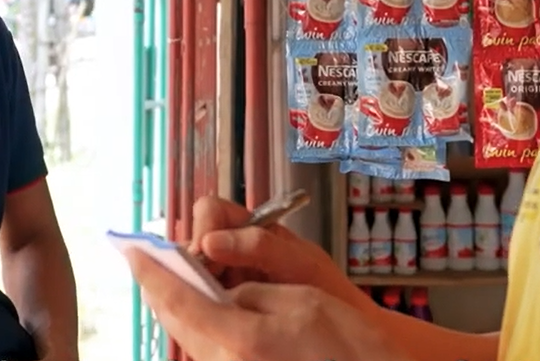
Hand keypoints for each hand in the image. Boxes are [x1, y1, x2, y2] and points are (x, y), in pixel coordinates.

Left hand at [128, 251, 410, 360]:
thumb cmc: (349, 347)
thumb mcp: (300, 299)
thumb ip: (250, 292)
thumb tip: (222, 292)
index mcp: (237, 337)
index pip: (176, 298)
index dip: (150, 271)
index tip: (132, 250)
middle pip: (174, 321)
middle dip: (160, 287)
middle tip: (153, 258)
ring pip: (188, 336)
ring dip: (180, 306)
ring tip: (180, 276)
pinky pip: (207, 348)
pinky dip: (199, 323)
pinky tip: (208, 308)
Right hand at [190, 195, 368, 308]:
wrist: (347, 327)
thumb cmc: (329, 290)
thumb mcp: (301, 263)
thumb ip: (261, 245)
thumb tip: (210, 242)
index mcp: (250, 227)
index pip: (210, 212)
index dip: (202, 230)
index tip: (204, 255)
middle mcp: (233, 249)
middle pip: (193, 243)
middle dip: (192, 262)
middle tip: (205, 288)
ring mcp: (228, 278)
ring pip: (193, 273)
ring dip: (195, 286)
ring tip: (213, 306)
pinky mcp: (226, 305)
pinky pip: (202, 300)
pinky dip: (203, 306)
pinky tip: (217, 318)